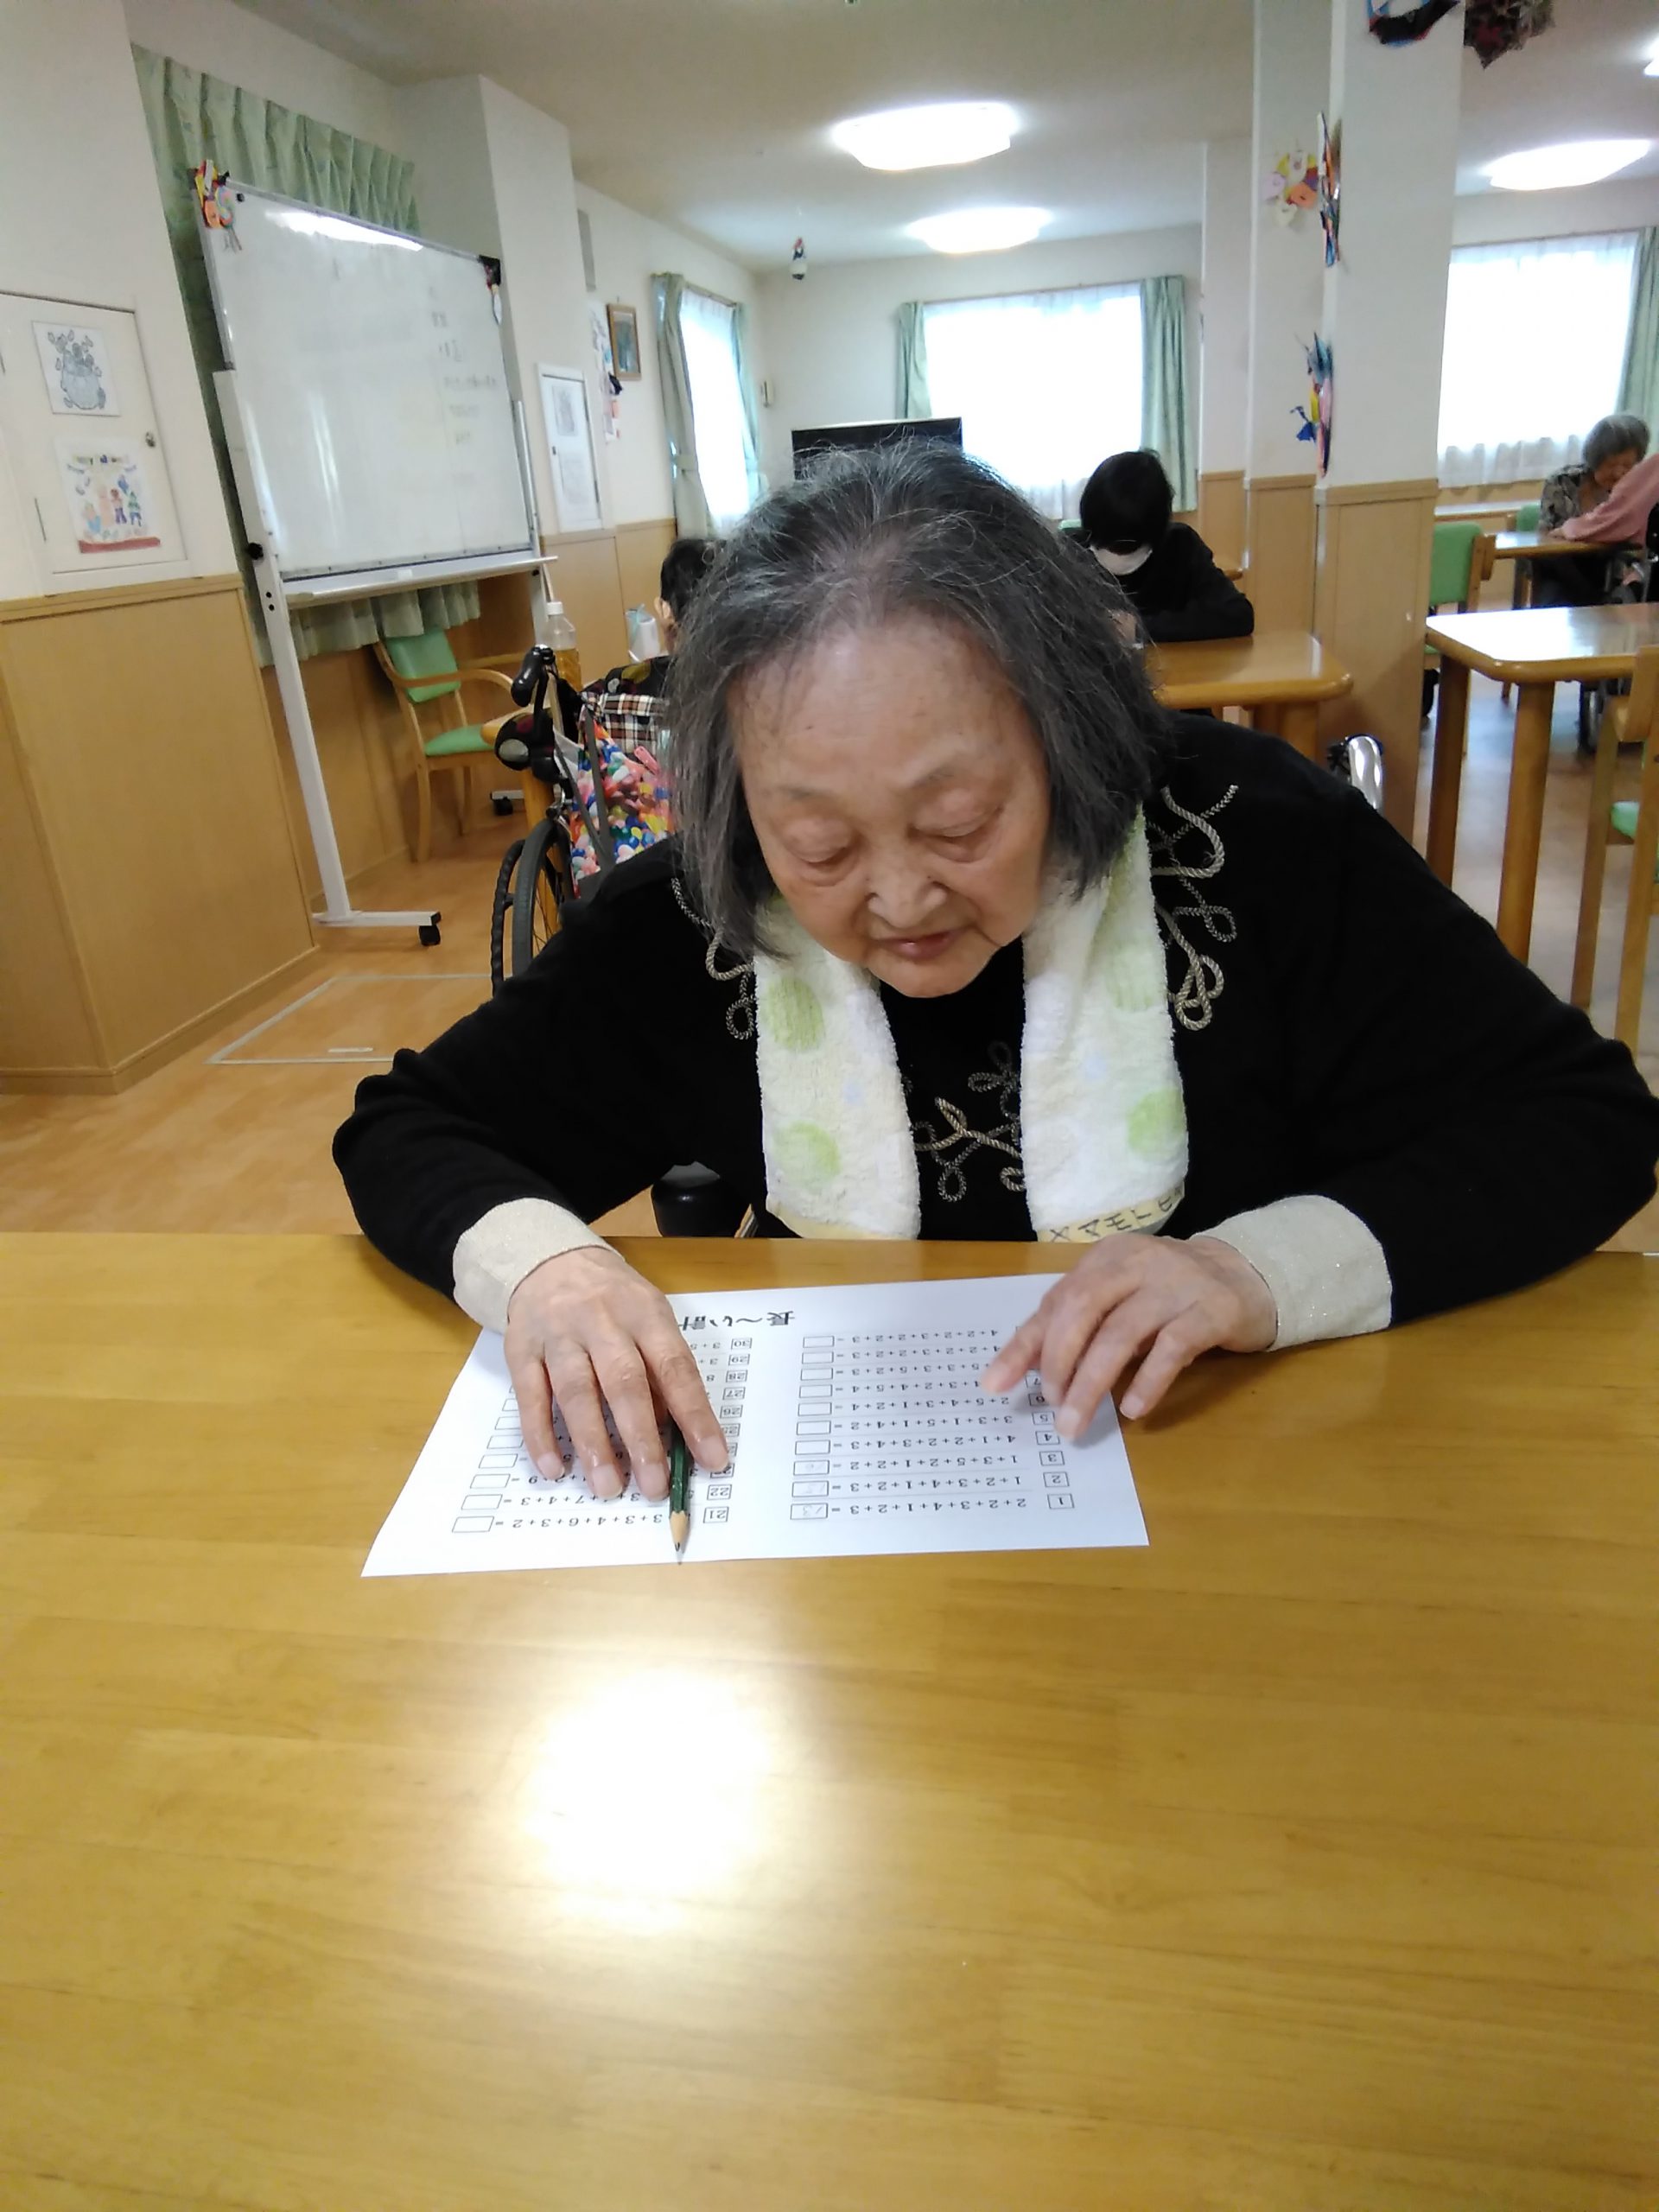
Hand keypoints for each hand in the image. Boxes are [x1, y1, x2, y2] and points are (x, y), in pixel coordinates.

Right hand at [504, 1246, 727, 1499]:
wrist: (548, 1259)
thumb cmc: (612, 1299)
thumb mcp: (648, 1317)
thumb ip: (660, 1368)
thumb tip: (677, 1432)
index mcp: (645, 1313)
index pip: (675, 1368)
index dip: (695, 1415)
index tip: (712, 1459)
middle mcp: (602, 1320)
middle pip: (624, 1382)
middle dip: (641, 1438)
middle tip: (653, 1486)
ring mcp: (558, 1334)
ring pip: (576, 1392)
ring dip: (593, 1443)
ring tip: (608, 1487)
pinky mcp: (521, 1348)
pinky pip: (530, 1396)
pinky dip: (540, 1435)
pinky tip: (554, 1468)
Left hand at [980, 1235, 1275, 1428]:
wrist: (1248, 1278)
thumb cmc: (1169, 1296)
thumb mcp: (1121, 1301)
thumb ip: (1078, 1325)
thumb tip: (1025, 1367)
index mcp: (1106, 1259)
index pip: (1056, 1301)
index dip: (1024, 1345)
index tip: (996, 1384)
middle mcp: (1137, 1263)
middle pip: (1082, 1310)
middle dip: (1059, 1364)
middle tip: (1052, 1408)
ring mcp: (1177, 1284)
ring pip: (1121, 1334)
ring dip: (1092, 1384)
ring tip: (1075, 1422)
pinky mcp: (1212, 1310)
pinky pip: (1173, 1347)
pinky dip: (1147, 1381)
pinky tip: (1132, 1409)